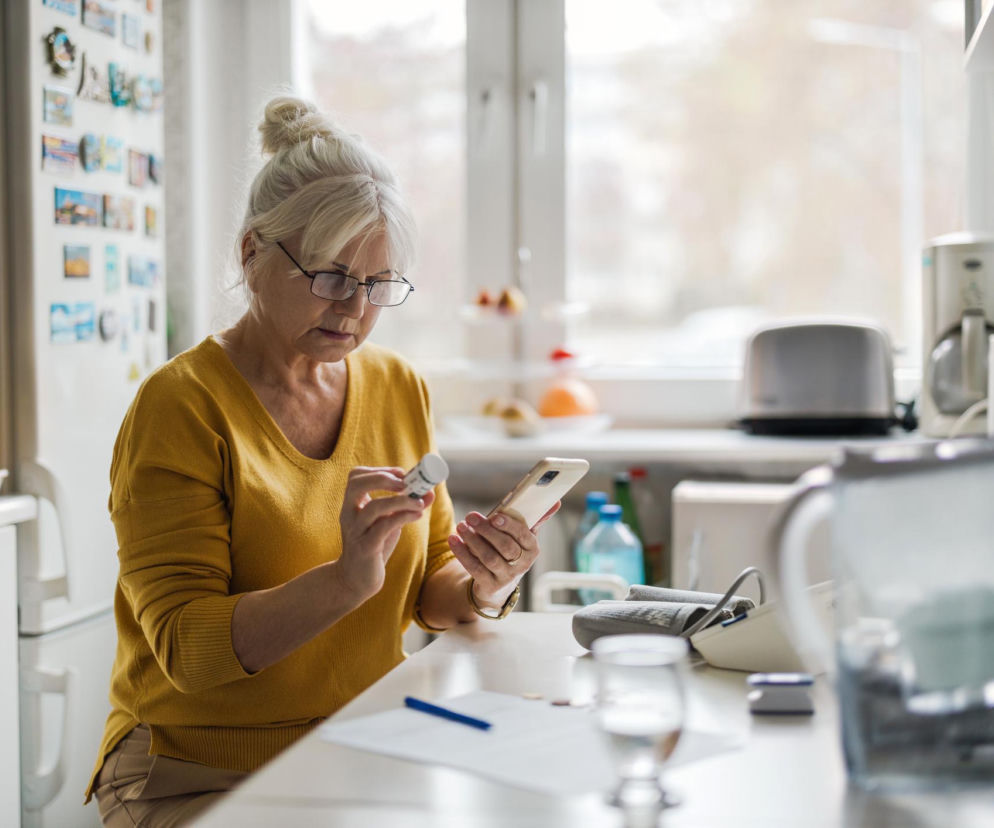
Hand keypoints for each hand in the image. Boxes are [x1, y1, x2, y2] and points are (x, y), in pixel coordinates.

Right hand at [334, 466, 433, 601]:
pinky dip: (403, 517)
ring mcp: (356, 531)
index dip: (379, 470)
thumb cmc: (373, 546)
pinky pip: (383, 528)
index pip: (356, 476)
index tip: (401, 473)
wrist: (356, 579)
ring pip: (374, 508)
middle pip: (356, 484)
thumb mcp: (388, 522)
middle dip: (383, 478)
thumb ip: (406, 507)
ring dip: (401, 501)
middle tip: (405, 483)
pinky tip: (417, 516)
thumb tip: (430, 492)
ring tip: (419, 503)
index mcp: (352, 504)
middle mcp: (349, 514)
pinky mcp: (365, 548)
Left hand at [447, 502, 560, 606]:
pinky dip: (462, 553)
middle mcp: (522, 564)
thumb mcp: (524, 536)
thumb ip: (536, 518)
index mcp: (532, 549)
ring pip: (489, 558)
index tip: (495, 515)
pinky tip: (454, 540)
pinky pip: (474, 569)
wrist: (500, 584)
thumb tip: (555, 501)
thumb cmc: (512, 551)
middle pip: (505, 547)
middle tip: (471, 517)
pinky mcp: (489, 585)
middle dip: (487, 530)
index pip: (523, 535)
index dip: (509, 525)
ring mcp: (506, 577)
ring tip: (461, 526)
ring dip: (473, 541)